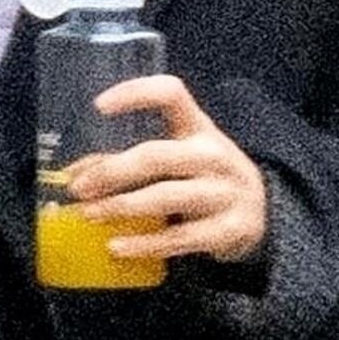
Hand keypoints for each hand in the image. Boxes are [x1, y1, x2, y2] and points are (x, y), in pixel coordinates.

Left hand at [67, 72, 268, 266]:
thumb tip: (76, 173)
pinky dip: (145, 244)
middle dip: (113, 171)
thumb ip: (131, 161)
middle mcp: (213, 155)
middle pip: (157, 156)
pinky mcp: (226, 230)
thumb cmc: (205, 179)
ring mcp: (223, 193)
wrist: (262, 215)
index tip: (99, 106)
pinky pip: (179, 238)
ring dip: (123, 206)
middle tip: (81, 188)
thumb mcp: (179, 159)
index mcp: (199, 128)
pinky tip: (118, 246)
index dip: (135, 93)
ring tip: (90, 215)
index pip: (171, 94)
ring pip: (166, 197)